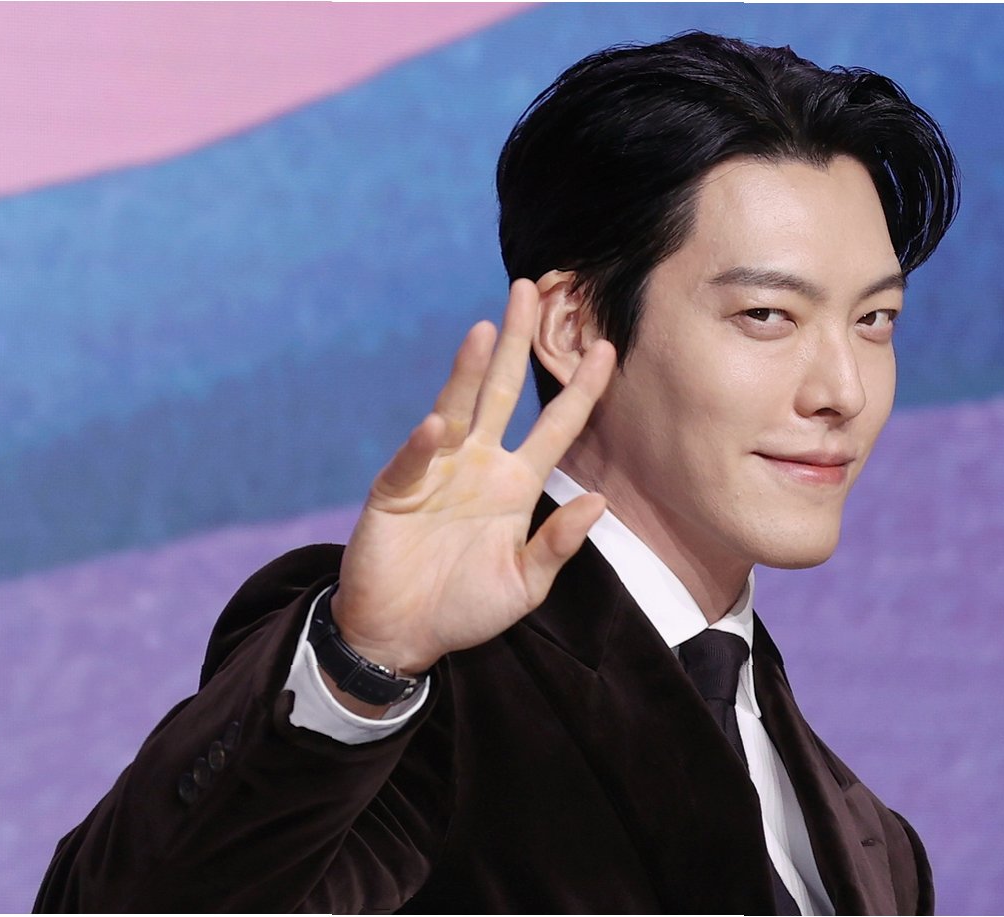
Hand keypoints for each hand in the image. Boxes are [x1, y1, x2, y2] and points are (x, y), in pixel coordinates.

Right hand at [331, 279, 615, 691]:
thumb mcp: (524, 584)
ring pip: (456, 409)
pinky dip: (422, 446)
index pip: (556, 427)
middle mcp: (478, 465)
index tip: (607, 349)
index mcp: (515, 485)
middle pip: (502, 392)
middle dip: (517, 343)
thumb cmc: (465, 608)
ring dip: (469, 371)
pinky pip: (412, 463)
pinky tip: (436, 425)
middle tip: (528, 292)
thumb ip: (558, 545)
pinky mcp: (396, 490)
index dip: (581, 391)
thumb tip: (599, 501)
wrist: (402, 635)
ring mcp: (436, 472)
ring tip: (486, 330)